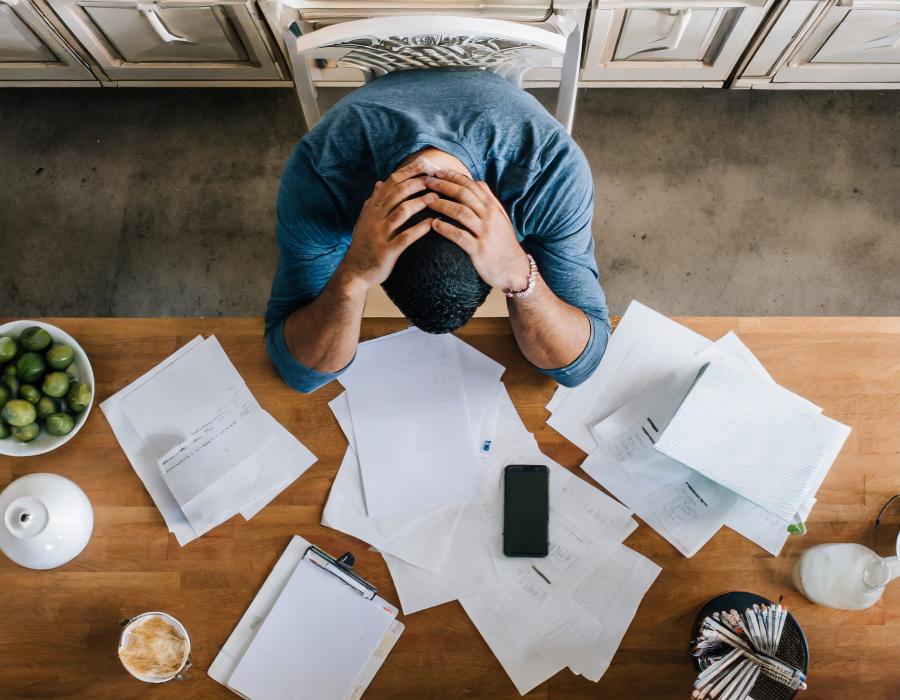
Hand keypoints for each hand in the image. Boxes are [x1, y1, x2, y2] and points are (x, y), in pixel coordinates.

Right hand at [339, 159, 437, 289]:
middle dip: (417, 183)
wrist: (354, 271)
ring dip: (420, 202)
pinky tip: (432, 224)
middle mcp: (376, 217)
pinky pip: (405, 237)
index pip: (391, 183)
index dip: (408, 172)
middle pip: (398, 193)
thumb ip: (373, 201)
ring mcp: (380, 233)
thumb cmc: (364, 245)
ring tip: (436, 197)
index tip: (424, 165)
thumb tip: (379, 182)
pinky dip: (419, 229)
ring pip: (401, 211)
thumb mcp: (365, 219)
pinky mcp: (386, 250)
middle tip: (434, 178)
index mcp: (373, 208)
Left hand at [424, 170, 530, 290]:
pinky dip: (446, 229)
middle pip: (464, 195)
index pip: (471, 185)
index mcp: (493, 207)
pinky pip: (460, 236)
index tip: (438, 172)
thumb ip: (489, 199)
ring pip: (461, 212)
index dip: (453, 177)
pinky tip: (434, 225)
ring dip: (442, 205)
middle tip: (427, 182)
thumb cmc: (504, 243)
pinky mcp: (479, 249)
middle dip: (444, 186)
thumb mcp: (501, 217)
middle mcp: (490, 217)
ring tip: (427, 201)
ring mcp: (485, 233)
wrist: (515, 270)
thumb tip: (478, 181)